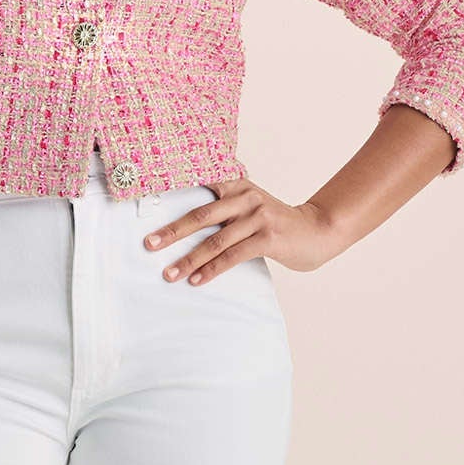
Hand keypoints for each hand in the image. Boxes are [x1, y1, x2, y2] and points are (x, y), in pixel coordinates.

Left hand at [142, 177, 342, 283]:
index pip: (199, 187)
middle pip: (201, 214)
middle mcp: (246, 196)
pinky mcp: (268, 237)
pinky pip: (232, 256)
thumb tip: (182, 225)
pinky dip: (212, 269)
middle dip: (172, 231)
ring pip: (215, 240)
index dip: (172, 193)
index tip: (145, 203)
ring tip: (169, 274)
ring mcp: (258, 216)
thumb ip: (224, 208)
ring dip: (189, 259)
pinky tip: (196, 280)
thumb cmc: (276, 223)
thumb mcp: (250, 207)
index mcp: (237, 184)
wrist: (318, 230)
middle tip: (149, 244)